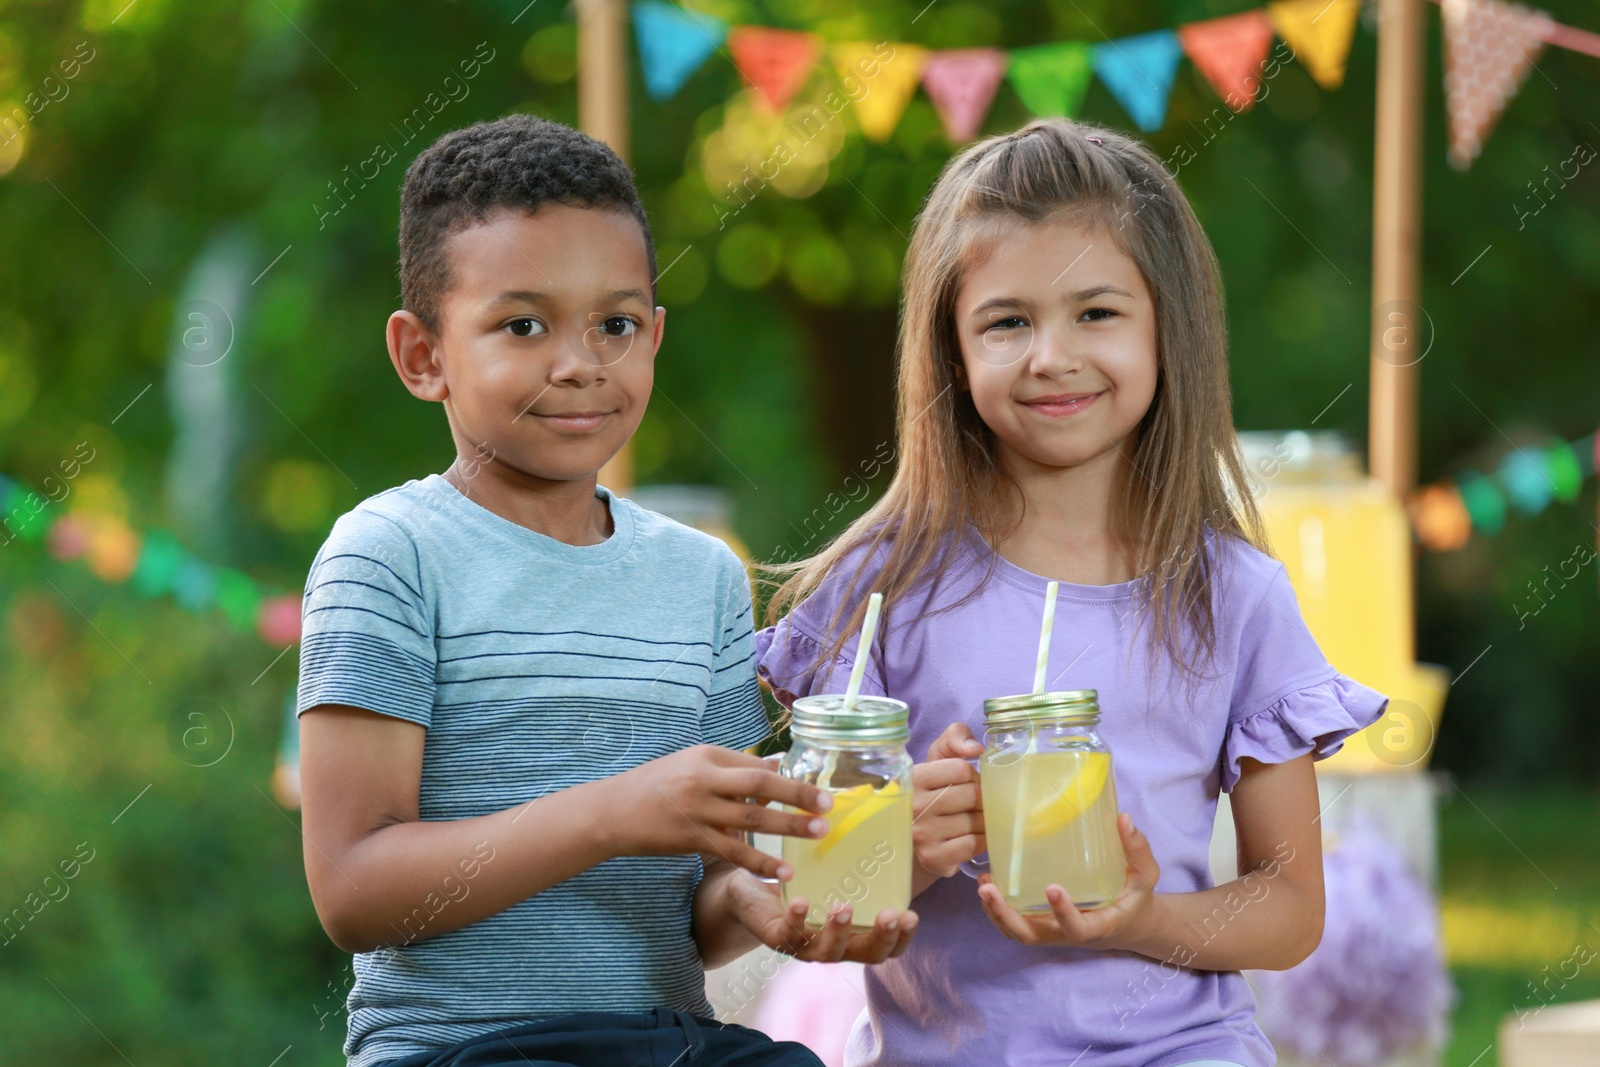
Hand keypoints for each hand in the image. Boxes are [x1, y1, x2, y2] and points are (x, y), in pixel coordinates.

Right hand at [609, 745, 830, 879]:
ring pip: (750, 820)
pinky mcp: (690, 839)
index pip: (755, 766)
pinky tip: (783, 873)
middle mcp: (703, 780)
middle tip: (828, 806)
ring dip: (786, 828)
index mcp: (706, 757)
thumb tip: (777, 766)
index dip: (789, 779)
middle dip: (797, 796)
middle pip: (758, 786)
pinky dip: (759, 862)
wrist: (612, 811)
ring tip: (817, 833)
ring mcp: (696, 811)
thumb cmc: (656, 784)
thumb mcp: (692, 763)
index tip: (819, 790)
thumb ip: (733, 765)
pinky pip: (731, 852)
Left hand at [723, 866, 917, 962]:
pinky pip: (788, 935)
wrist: (750, 892)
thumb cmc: (800, 881)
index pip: (887, 945)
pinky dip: (797, 919)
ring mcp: (805, 945)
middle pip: (867, 954)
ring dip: (839, 931)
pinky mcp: (777, 937)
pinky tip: (801, 902)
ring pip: (829, 950)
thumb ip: (852, 851)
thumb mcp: (830, 870)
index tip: (911, 915)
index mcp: (854, 932)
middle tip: (889, 915)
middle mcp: (834, 945)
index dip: (902, 936)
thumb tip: (876, 805)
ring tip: (844, 907)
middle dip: (881, 937)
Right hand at [912, 723, 985, 879]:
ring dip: (984, 820)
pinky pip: (972, 844)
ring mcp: (921, 834)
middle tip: (976, 803)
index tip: (968, 782)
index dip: (973, 775)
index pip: (960, 769)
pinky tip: (975, 836)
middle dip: (981, 798)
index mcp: (912, 777)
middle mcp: (912, 806)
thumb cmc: (932, 790)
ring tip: (976, 819)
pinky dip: (982, 840)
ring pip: (975, 821)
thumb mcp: (938, 756)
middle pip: (971, 795)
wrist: (916, 835)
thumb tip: (976, 749)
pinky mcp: (933, 857)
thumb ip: (956, 736)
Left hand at [976, 812, 1160, 948]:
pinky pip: (1017, 924)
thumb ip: (1136, 850)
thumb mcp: (1145, 875)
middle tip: (988, 889)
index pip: (1077, 929)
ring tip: (983, 884)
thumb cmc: (1135, 897)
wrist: (1129, 922)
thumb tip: (1124, 819)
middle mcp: (1070, 934)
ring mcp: (1053, 932)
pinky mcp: (1043, 924)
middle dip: (1006, 916)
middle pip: (1032, 936)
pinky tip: (988, 882)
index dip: (1063, 913)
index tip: (1052, 888)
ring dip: (996, 913)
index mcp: (1099, 925)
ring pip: (1018, 933)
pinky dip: (997, 909)